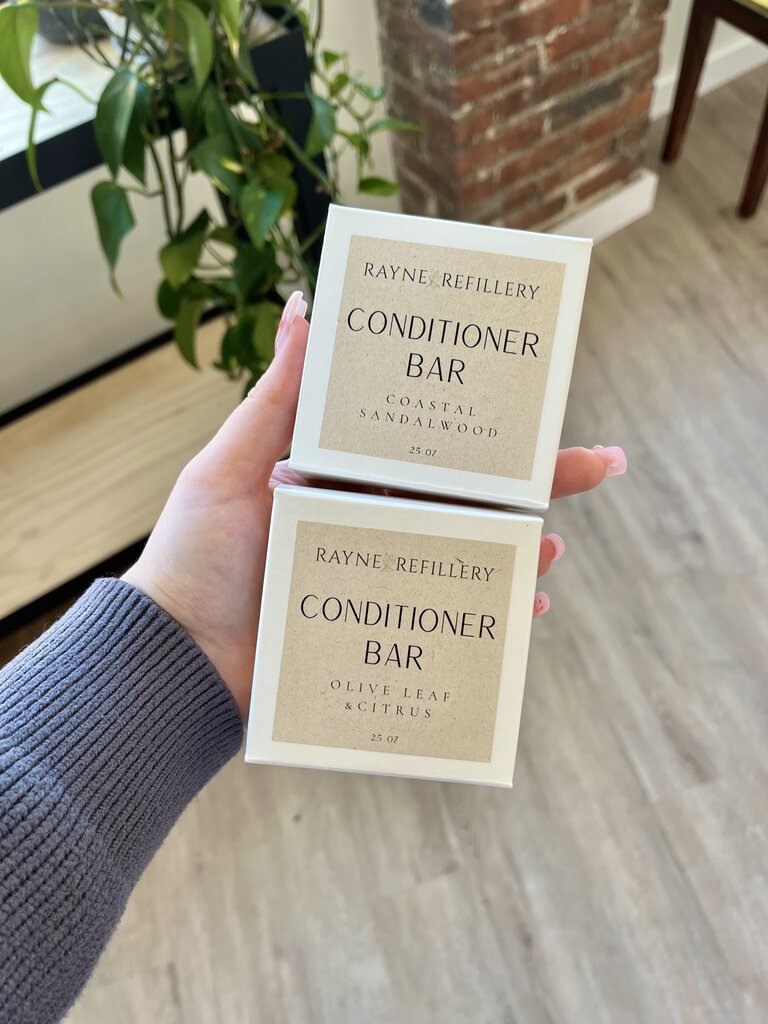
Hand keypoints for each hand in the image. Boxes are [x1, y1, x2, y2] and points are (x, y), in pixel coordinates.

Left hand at [124, 294, 626, 718]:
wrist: (175, 658)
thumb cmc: (194, 557)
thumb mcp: (229, 466)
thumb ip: (278, 397)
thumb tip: (303, 306)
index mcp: (342, 473)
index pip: (426, 441)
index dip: (478, 421)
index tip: (534, 396)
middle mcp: (369, 518)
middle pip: (466, 495)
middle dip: (537, 480)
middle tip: (601, 462)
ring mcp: (380, 572)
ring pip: (469, 552)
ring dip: (524, 545)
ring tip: (560, 542)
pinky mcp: (381, 623)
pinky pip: (450, 615)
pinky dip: (493, 611)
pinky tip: (530, 604)